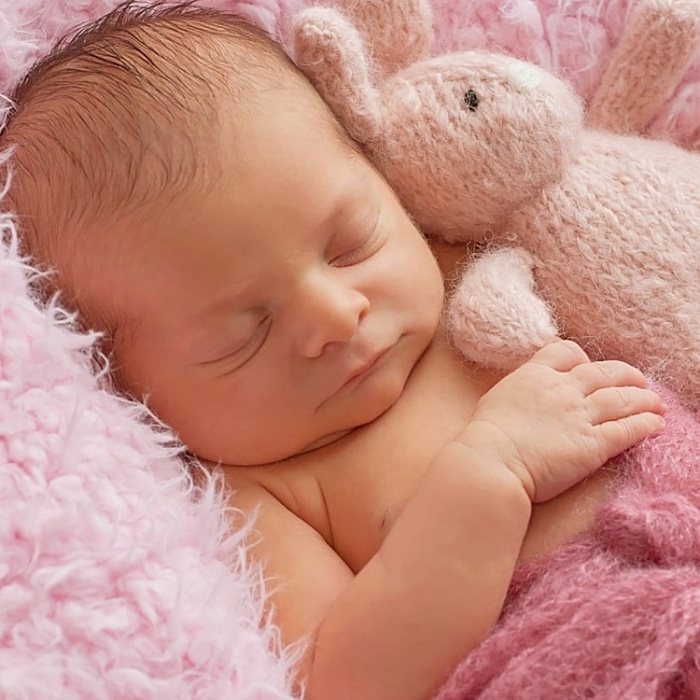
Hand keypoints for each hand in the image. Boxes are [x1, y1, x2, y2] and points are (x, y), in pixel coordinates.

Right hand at [460, 340, 665, 501]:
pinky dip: (645, 425)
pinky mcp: (593, 445)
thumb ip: (520, 391)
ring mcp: (580, 416)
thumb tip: (527, 397)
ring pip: (622, 399)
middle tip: (639, 381)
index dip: (583, 359)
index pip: (567, 352)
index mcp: (536, 375)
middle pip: (605, 373)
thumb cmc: (485, 435)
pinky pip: (627, 430)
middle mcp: (562, 390)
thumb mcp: (498, 398)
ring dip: (644, 400)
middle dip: (627, 376)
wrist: (491, 460)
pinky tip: (656, 425)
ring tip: (657, 404)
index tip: (588, 368)